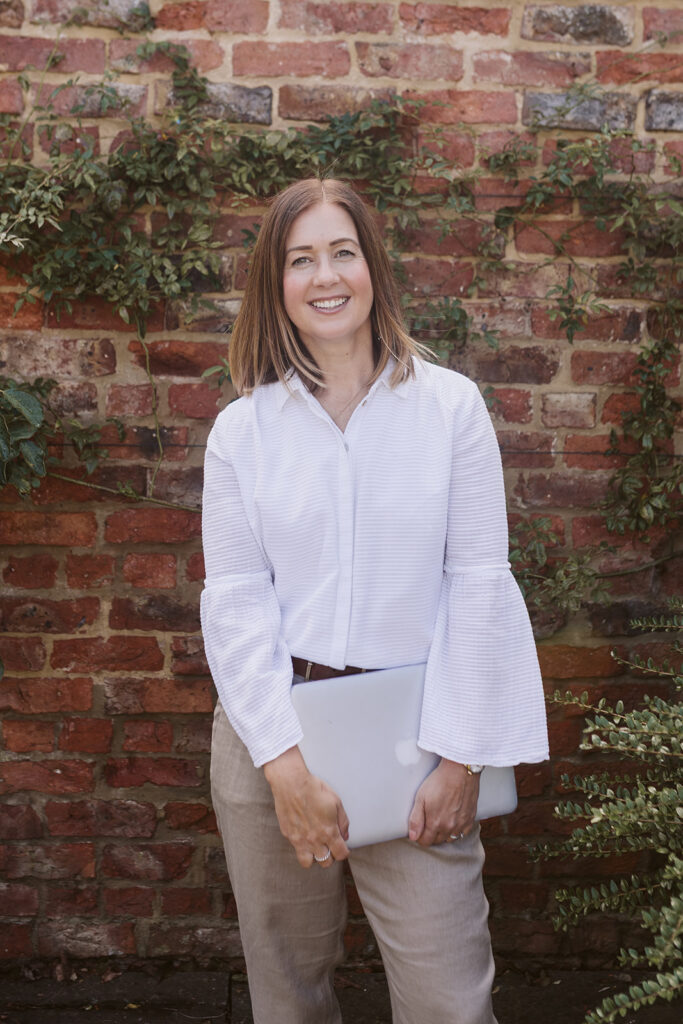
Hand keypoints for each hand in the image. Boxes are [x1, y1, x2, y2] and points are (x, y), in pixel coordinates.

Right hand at [263, 746, 349, 867]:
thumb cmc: (313, 788)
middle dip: (331, 855)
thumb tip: (344, 836)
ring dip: (314, 856)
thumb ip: (343, 822)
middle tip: (329, 845)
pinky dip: (301, 846)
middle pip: (326, 862)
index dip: (344, 852)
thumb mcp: (336, 801)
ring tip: (316, 846)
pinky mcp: (288, 835)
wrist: (291, 783)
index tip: (343, 847)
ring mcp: (299, 839)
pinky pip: (296, 849)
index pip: (341, 854)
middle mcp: (314, 839)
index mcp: (328, 831)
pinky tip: (304, 835)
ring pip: (309, 863)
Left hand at [408, 759, 479, 846]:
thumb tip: (412, 836)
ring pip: (450, 838)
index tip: (418, 830)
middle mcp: (450, 827)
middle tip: (427, 823)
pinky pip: (463, 832)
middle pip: (437, 840)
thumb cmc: (440, 781)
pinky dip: (457, 830)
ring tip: (439, 822)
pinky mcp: (471, 817)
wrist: (460, 770)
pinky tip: (453, 821)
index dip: (419, 837)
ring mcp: (462, 823)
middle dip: (430, 835)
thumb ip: (416, 819)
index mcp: (436, 823)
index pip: (426, 841)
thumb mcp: (421, 797)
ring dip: (443, 834)